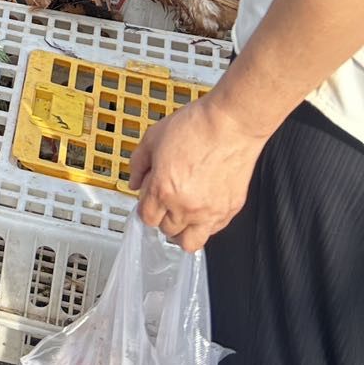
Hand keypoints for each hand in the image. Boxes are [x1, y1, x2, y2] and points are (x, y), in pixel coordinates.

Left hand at [129, 90, 267, 252]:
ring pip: (190, 242)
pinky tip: (201, 209)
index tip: (148, 199)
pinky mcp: (230, 209)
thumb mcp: (153, 138)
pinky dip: (204, 225)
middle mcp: (186, 206)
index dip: (145, 207)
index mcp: (163, 190)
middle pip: (166, 230)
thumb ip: (138, 164)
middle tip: (165, 201)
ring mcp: (211, 211)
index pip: (146, 218)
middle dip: (162, 217)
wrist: (232, 123)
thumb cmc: (197, 126)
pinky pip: (213, 231)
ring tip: (181, 215)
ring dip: (182, 232)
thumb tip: (133, 182)